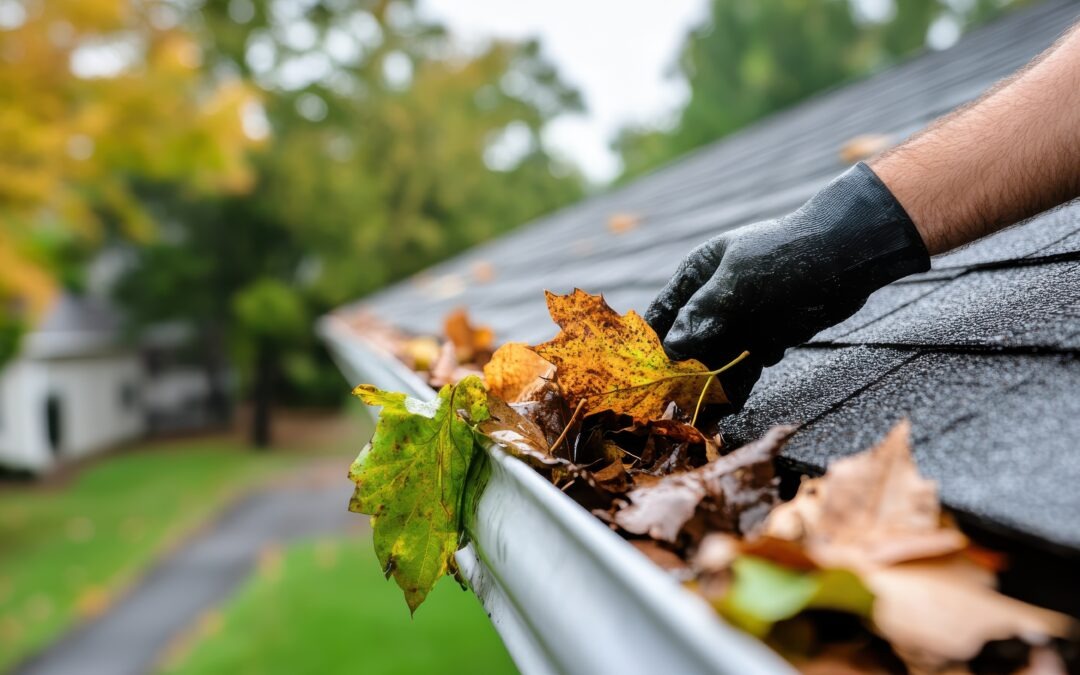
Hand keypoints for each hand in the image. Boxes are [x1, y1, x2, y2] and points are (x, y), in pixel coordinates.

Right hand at [645, 163, 929, 407]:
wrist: (846, 256)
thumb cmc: (786, 254)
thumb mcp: (736, 281)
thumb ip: (702, 315)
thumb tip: (672, 348)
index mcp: (697, 276)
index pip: (662, 314)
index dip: (649, 345)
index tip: (643, 377)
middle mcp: (713, 301)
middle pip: (686, 344)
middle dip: (679, 375)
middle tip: (671, 407)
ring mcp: (739, 321)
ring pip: (714, 360)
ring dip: (707, 387)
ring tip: (699, 417)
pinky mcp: (764, 339)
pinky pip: (743, 368)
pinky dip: (736, 388)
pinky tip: (729, 409)